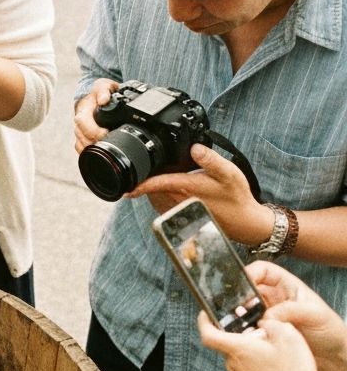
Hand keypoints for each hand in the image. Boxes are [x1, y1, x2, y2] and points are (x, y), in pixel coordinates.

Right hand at [73, 78, 120, 153]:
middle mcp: (78, 124)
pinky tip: (97, 152)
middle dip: (95, 142)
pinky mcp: (82, 138)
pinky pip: (81, 149)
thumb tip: (103, 100)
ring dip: (91, 148)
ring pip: (80, 145)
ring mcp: (79, 132)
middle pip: (82, 137)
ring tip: (105, 148)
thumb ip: (103, 91)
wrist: (93, 97)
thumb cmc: (98, 92)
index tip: (106, 133)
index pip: (83, 123)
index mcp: (83, 111)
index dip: (94, 130)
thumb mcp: (103, 86)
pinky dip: (88, 152)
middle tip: (109, 142)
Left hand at [131, 144, 271, 243]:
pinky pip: (163, 204)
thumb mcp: (229, 173)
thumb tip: (194, 148)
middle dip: (148, 179)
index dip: (140, 183)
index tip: (126, 184)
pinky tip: (173, 187)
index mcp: (186, 188)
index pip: (156, 184)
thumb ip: (211, 160)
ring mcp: (177, 210)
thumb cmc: (236, 197)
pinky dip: (162, 195)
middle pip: (152, 189)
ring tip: (164, 175)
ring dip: (155, 187)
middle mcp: (177, 201)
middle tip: (152, 166)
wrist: (243, 222)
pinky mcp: (180, 216)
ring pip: (156, 196)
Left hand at [197, 311, 322, 370]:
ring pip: (240, 356)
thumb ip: (273, 324)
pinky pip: (248, 369)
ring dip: (253, 350)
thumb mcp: (289, 338)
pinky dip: (258, 363)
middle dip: (243, 334)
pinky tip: (278, 367)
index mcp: (237, 349)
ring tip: (277, 350)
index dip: (203, 321)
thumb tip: (264, 324)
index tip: (205, 313)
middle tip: (262, 330)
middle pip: (229, 343)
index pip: (208, 334)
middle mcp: (232, 364)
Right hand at [246, 260, 346, 370]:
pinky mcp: (262, 333)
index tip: (242, 285)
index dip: (250, 272)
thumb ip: (291, 310)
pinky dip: (241, 331)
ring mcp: (266, 316)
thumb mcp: (316, 315)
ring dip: (238, 316)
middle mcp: (273, 299)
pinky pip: (245, 328)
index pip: (262, 270)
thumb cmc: (330, 331)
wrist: (333, 357)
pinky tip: (244, 336)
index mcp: (286, 286)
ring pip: (242, 309)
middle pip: (246, 289)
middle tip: (236, 308)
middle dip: (238, 297)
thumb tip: (267, 316)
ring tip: (239, 324)